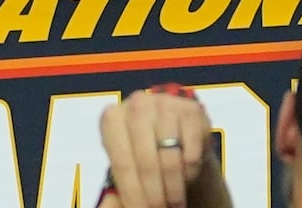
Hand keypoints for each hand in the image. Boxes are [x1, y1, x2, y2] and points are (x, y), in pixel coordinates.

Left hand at [98, 86, 228, 207]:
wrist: (177, 136)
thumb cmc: (144, 155)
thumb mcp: (126, 167)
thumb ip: (118, 189)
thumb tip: (109, 205)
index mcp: (112, 119)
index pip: (122, 164)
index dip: (132, 194)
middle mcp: (136, 105)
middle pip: (146, 163)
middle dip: (155, 195)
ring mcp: (165, 104)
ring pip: (171, 159)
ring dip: (174, 188)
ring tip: (175, 202)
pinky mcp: (191, 110)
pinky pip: (192, 153)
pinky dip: (190, 172)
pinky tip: (185, 176)